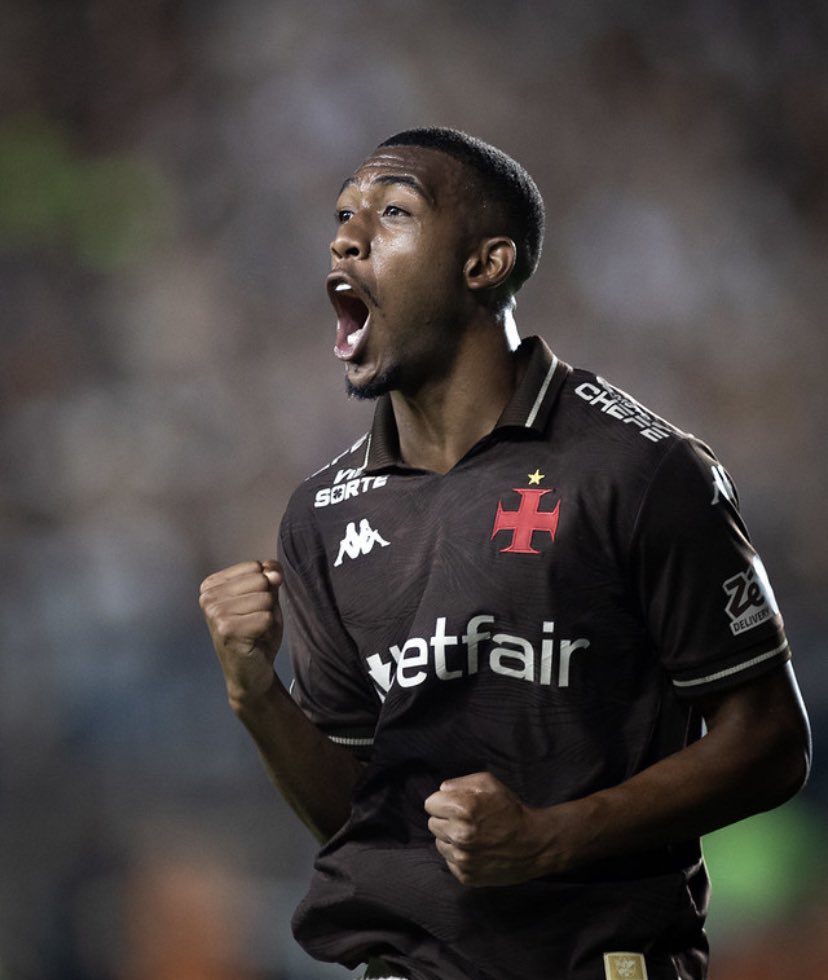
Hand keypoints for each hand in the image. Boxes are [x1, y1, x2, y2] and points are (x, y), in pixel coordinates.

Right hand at [199, 560, 283, 704]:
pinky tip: (254, 640)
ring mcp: (214, 614)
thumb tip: (274, 571)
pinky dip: (267, 629)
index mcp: (212, 584)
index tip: (253, 607)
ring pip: (265, 599)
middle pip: (261, 581)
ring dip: (267, 617)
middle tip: (255, 621)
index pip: (256, 566)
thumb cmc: (257, 632)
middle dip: (267, 602)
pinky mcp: (226, 630)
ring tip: (254, 630)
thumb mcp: (266, 598)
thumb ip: (270, 577)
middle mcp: (208, 597)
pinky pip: (266, 617)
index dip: (266, 586)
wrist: (251, 672)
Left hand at [424, 772, 548, 886]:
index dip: (444, 802)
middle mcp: (458, 835)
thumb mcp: (488, 783)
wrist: (533, 844)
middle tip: (467, 821)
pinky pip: (449, 861)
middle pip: (432, 823)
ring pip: (439, 843)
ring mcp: (461, 858)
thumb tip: (441, 792)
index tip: (457, 805)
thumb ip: (459, 783)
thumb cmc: (510, 810)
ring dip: (451, 839)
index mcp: (462, 809)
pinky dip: (459, 856)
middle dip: (446, 820)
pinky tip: (477, 850)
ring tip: (473, 836)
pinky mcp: (465, 876)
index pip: (430, 804)